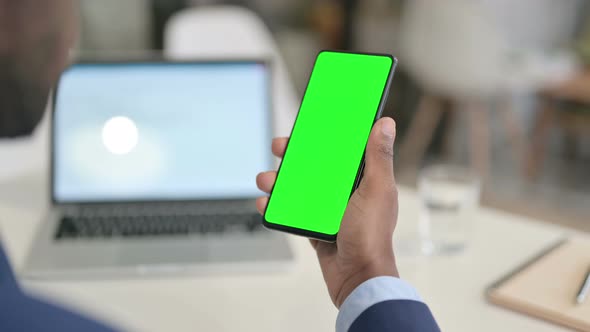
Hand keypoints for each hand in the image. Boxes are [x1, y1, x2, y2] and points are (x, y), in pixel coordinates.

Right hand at [256, 117, 399, 307]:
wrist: (357, 278)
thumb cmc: (371, 236)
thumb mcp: (376, 190)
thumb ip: (378, 157)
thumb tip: (386, 124)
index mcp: (364, 179)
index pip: (342, 149)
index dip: (326, 135)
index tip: (309, 124)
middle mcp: (346, 191)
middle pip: (316, 165)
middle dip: (295, 155)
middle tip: (279, 147)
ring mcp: (329, 209)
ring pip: (300, 187)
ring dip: (280, 181)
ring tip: (266, 180)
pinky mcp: (315, 226)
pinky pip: (293, 211)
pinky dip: (278, 206)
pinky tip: (266, 203)